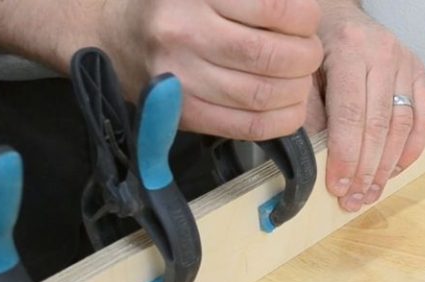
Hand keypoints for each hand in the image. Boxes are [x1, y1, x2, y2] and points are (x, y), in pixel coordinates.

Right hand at [97, 0, 323, 140]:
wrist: (116, 38)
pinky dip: (281, 121)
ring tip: (299, 80)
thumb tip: (304, 15)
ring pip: (261, 94)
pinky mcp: (184, 114)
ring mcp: (181, 79)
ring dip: (296, 91)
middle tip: (308, 55)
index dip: (304, 19)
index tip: (307, 23)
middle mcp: (184, 34)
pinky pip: (246, 126)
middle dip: (305, 58)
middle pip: (268, 56)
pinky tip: (290, 108)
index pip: (273, 8)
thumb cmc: (174, 7)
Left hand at [306, 2, 424, 211]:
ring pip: (403, 125)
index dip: (345, 156)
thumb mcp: (303, 70)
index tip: (338, 185)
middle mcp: (384, 55)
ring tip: (370, 192)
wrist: (339, 13)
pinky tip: (395, 170)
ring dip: (387, 166)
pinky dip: (412, 148)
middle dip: (365, 169)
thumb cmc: (317, 43)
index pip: (350, 114)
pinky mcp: (420, 72)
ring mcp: (407, 63)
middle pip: (379, 125)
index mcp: (350, 50)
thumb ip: (309, 109)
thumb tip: (319, 155)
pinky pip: (424, 117)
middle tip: (353, 198)